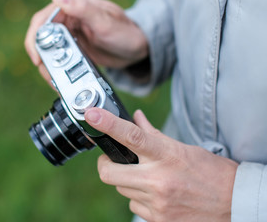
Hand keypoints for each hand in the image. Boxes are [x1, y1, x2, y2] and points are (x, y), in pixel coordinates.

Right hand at [24, 0, 148, 82]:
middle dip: (41, 56)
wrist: (137, 49)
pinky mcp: (73, 48)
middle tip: (47, 73)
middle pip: (42, 37)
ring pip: (48, 49)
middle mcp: (69, 18)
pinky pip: (58, 58)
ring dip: (48, 65)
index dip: (35, 38)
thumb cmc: (125, 32)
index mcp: (73, 5)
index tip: (37, 57)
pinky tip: (60, 79)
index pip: (43, 20)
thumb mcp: (104, 22)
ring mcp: (70, 34)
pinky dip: (57, 69)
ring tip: (54, 80)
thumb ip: (83, 9)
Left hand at [84, 108, 237, 221]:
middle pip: (109, 173)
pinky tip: (157, 196)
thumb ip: (155, 135)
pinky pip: (134, 207)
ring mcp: (157, 203)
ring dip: (128, 182)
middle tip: (113, 160)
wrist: (235, 204)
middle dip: (106, 165)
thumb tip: (136, 118)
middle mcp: (159, 180)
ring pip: (121, 190)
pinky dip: (140, 199)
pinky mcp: (158, 220)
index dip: (109, 124)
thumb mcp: (184, 148)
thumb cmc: (212, 173)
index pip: (132, 136)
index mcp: (167, 156)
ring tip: (149, 179)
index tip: (92, 115)